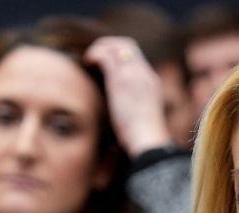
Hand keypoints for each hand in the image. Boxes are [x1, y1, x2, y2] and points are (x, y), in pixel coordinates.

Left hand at [84, 36, 171, 158]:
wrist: (148, 140)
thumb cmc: (144, 139)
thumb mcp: (142, 120)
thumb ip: (135, 111)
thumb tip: (124, 121)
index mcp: (152, 82)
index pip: (136, 58)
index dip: (119, 55)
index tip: (105, 64)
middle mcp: (145, 73)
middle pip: (128, 45)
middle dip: (109, 45)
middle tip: (94, 57)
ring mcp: (134, 74)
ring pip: (117, 45)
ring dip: (100, 48)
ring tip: (88, 59)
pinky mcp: (121, 79)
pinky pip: (106, 55)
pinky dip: (95, 54)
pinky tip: (87, 63)